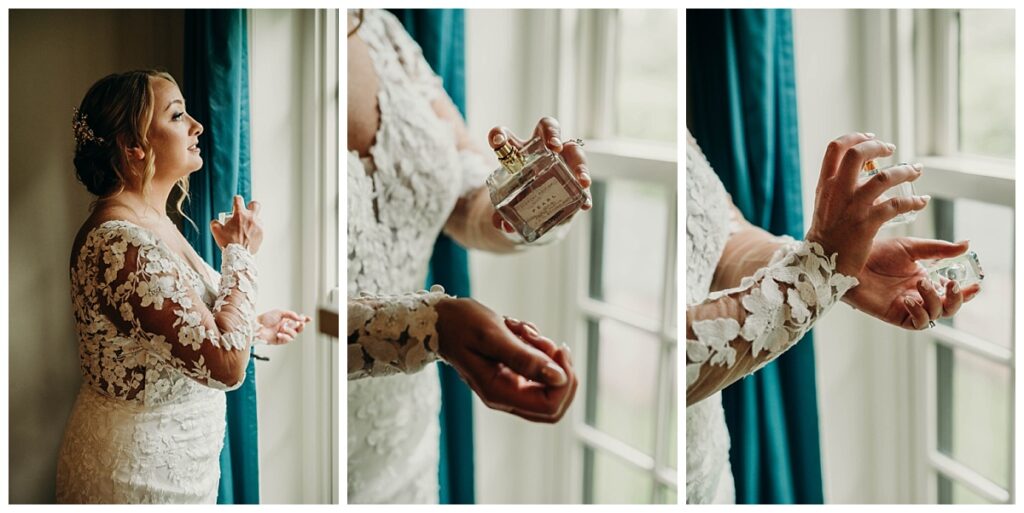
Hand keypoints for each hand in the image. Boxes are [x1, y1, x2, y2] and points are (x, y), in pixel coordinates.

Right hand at [211, 195, 263, 252]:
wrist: (238, 255)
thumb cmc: (228, 243)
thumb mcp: (216, 231)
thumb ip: (215, 223)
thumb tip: (216, 222)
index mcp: (239, 214)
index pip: (238, 199)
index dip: (236, 200)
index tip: (235, 203)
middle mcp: (250, 217)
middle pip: (255, 204)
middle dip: (251, 206)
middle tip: (246, 212)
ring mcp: (258, 225)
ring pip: (258, 219)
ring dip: (252, 222)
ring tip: (246, 230)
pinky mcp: (262, 234)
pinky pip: (259, 229)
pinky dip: (255, 231)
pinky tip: (249, 237)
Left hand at [257, 309, 311, 344]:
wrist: (257, 326)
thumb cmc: (266, 318)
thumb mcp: (280, 312)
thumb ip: (291, 315)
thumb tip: (301, 319)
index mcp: (286, 320)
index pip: (298, 320)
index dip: (304, 320)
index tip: (309, 319)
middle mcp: (286, 327)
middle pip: (299, 329)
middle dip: (301, 326)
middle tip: (300, 323)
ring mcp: (283, 334)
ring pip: (294, 335)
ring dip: (290, 331)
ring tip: (283, 328)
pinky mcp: (280, 340)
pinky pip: (287, 339)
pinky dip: (285, 336)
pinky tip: (279, 333)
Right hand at [435, 297, 574, 422]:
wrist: (441, 319)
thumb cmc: (461, 324)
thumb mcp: (493, 336)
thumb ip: (525, 358)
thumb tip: (559, 378)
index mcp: (499, 393)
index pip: (550, 406)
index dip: (563, 381)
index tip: (557, 349)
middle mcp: (506, 397)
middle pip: (555, 404)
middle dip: (561, 371)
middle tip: (549, 343)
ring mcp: (510, 388)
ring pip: (550, 384)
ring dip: (546, 354)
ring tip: (522, 330)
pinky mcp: (513, 375)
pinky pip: (539, 369)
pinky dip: (538, 348)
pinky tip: (519, 331)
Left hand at [487, 117, 592, 232]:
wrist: (538, 209)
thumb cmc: (520, 197)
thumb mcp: (508, 206)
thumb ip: (501, 215)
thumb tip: (502, 224)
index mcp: (517, 151)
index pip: (504, 135)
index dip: (499, 134)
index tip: (498, 140)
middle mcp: (542, 148)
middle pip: (548, 127)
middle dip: (553, 134)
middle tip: (555, 147)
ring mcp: (562, 160)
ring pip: (574, 151)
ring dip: (580, 165)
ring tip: (582, 181)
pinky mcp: (576, 177)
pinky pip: (583, 180)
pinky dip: (585, 193)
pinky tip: (585, 203)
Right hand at [804, 133, 928, 275]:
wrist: (821, 264)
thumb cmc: (827, 234)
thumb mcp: (825, 204)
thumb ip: (839, 186)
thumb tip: (863, 169)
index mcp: (825, 185)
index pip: (836, 148)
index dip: (855, 137)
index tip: (871, 138)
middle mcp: (837, 192)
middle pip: (856, 154)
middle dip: (878, 147)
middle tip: (892, 149)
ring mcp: (852, 208)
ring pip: (882, 178)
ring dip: (904, 171)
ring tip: (916, 171)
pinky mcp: (867, 224)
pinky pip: (896, 206)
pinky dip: (913, 202)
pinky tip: (922, 202)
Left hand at [843, 238, 980, 329]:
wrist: (851, 261)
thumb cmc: (876, 253)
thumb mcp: (911, 248)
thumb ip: (939, 250)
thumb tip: (966, 244)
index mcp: (924, 279)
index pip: (951, 291)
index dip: (966, 291)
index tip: (976, 284)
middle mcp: (919, 294)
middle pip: (949, 308)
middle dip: (956, 298)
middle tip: (951, 284)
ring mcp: (908, 306)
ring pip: (936, 315)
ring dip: (934, 300)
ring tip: (920, 283)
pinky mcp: (895, 315)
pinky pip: (917, 323)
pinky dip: (919, 312)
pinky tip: (909, 299)